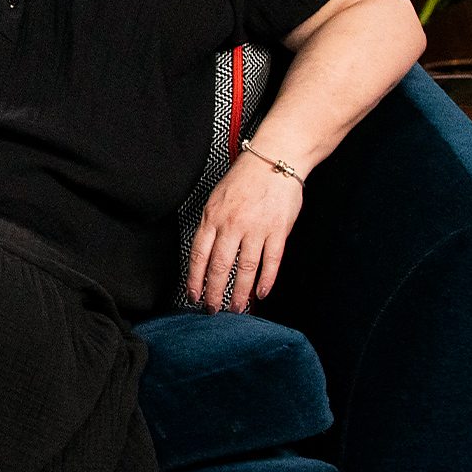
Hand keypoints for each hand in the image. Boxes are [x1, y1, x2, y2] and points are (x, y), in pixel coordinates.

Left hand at [187, 156, 305, 312]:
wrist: (275, 161)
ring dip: (239, 293)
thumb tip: (205, 254)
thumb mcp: (216, 199)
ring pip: (245, 269)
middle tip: (212, 309)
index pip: (198, 255)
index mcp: (212, 218)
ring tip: (237, 308)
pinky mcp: (278, 231)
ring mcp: (256, 229)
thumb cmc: (244, 179)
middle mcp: (232, 225)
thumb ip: (211, 226)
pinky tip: (261, 293)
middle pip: (219, 267)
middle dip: (214, 292)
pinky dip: (266, 280)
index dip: (194, 280)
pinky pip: (271, 261)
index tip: (192, 295)